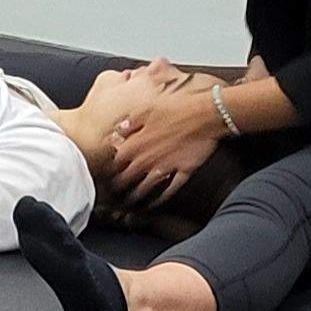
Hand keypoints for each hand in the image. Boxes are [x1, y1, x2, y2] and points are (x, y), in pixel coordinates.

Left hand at [105, 67, 228, 207]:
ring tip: (129, 203)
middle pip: (127, 179)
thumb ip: (129, 123)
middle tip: (112, 194)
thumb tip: (117, 131)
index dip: (107, 169)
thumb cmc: (176, 107)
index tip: (104, 174)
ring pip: (145, 188)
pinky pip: (170, 189)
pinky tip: (156, 203)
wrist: (206, 113)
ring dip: (136, 197)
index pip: (115, 162)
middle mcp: (148, 159)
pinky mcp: (183, 171)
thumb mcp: (146, 109)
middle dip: (118, 187)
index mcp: (136, 143)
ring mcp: (166, 167)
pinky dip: (162, 198)